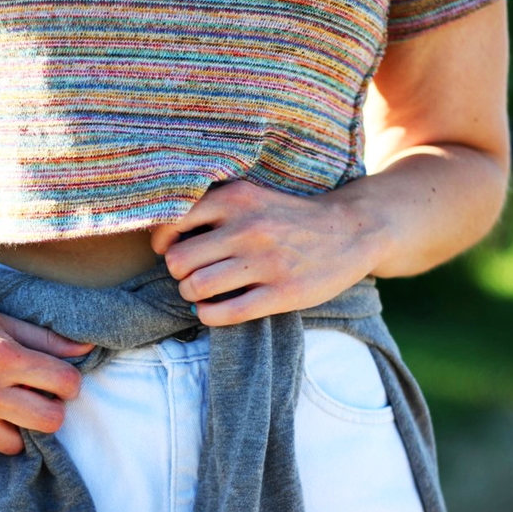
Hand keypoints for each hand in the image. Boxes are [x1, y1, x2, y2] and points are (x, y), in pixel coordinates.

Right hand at [0, 278, 93, 454]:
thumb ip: (43, 338)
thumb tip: (86, 349)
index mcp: (3, 356)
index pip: (66, 384)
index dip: (68, 382)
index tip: (57, 380)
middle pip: (49, 422)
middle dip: (49, 409)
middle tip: (34, 398)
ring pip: (13, 444)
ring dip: (14, 426)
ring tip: (0, 406)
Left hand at [151, 180, 384, 325]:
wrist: (350, 231)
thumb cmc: (288, 217)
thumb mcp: (251, 196)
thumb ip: (212, 208)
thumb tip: (163, 237)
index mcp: (236, 198)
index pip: (171, 222)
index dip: (162, 243)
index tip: (170, 251)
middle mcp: (247, 228)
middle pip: (178, 261)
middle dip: (178, 273)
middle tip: (191, 275)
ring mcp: (265, 262)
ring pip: (197, 288)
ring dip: (192, 295)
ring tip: (202, 293)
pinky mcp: (281, 293)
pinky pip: (225, 313)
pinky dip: (209, 315)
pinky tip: (214, 309)